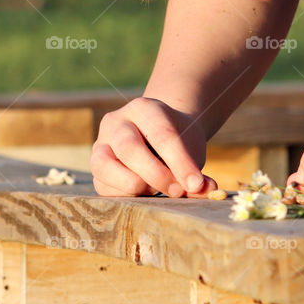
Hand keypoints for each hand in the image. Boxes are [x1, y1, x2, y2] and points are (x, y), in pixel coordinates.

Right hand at [91, 97, 212, 197]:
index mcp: (143, 108)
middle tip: (178, 191)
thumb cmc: (178, 142)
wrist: (158, 134)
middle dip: (156, 175)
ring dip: (136, 185)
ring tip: (158, 190)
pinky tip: (145, 193)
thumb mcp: (190, 149)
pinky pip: (103, 186)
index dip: (180, 163)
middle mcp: (116, 121)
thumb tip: (208, 190)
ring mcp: (100, 143)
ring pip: (105, 166)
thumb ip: (196, 171)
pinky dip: (126, 195)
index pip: (161, 135)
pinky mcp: (96, 166)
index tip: (196, 184)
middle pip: (129, 148)